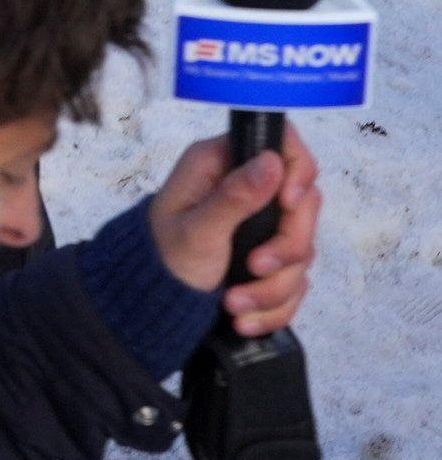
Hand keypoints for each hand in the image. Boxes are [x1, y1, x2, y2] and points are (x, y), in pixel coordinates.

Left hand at [149, 129, 322, 335]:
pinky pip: (296, 282)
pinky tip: (244, 316)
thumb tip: (273, 161)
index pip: (282, 143)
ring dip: (273, 287)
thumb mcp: (196, 229)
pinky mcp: (272, 259)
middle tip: (254, 267)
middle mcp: (246, 187)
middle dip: (286, 247)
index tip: (286, 205)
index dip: (298, 171)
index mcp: (221, 164)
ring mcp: (263, 225)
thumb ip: (234, 197)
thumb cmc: (164, 256)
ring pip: (303, 250)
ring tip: (233, 303)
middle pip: (304, 205)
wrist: (156, 303)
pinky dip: (274, 305)